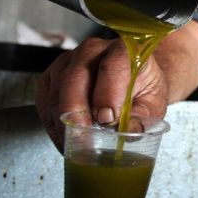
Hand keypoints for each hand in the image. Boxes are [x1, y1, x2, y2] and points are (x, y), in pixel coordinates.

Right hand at [35, 37, 168, 151]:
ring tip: (75, 147)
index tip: (107, 120)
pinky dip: (52, 123)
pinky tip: (64, 138)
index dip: (107, 93)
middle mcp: (93, 50)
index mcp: (124, 50)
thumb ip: (143, 117)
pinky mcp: (52, 75)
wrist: (132, 75)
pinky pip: (44, 100)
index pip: (112, 66)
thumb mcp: (153, 103)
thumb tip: (128, 133)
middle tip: (83, 142)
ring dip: (62, 123)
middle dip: (76, 113)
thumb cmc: (142, 88)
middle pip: (75, 78)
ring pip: (56, 90)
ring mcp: (68, 60)